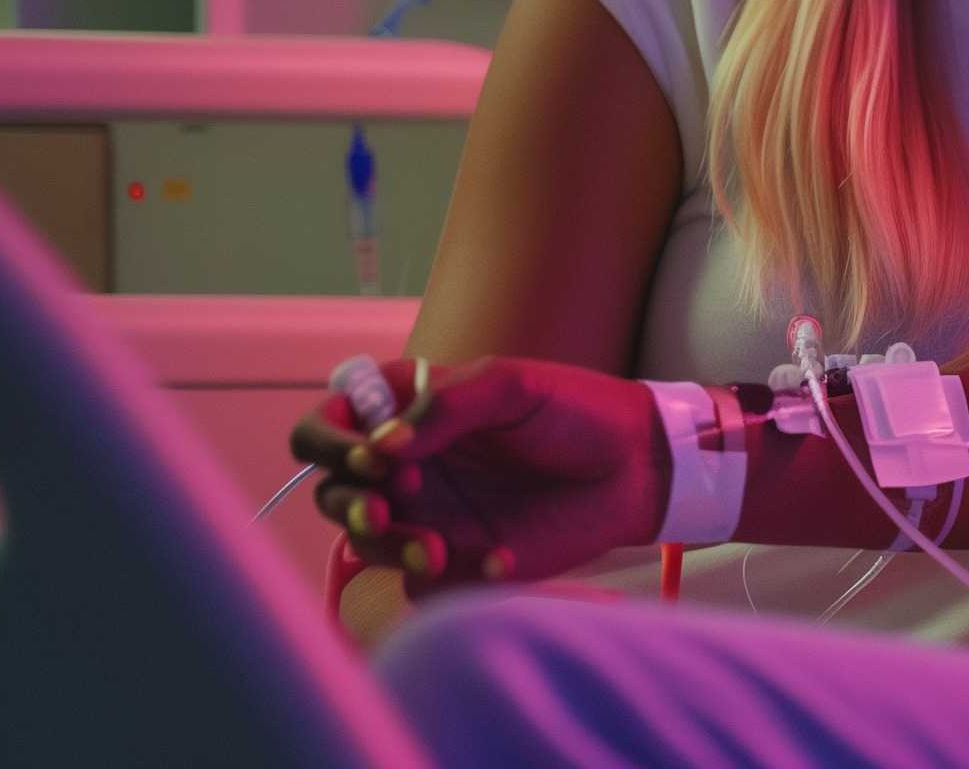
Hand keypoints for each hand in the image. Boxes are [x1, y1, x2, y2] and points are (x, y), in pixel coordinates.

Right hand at [289, 355, 669, 598]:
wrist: (638, 466)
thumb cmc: (577, 410)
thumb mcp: (513, 386)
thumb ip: (447, 406)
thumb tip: (381, 445)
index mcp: (409, 412)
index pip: (331, 424)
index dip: (330, 441)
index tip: (369, 457)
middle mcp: (408, 466)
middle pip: (333, 491)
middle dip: (347, 503)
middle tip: (385, 506)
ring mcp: (430, 515)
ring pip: (367, 542)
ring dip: (386, 546)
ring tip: (432, 548)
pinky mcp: (460, 561)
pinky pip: (422, 582)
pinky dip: (441, 576)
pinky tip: (494, 558)